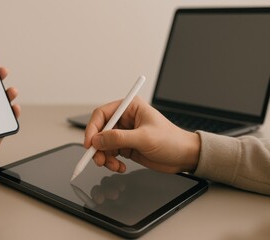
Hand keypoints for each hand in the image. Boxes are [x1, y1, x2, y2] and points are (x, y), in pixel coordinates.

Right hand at [84, 96, 199, 173]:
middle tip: (99, 160)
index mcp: (130, 107)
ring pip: (103, 145)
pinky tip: (120, 167)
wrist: (184, 157)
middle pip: (100, 131)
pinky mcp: (126, 146)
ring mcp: (125, 134)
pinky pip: (110, 154)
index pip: (102, 114)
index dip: (92, 128)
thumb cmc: (172, 141)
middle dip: (97, 147)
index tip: (90, 143)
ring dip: (105, 157)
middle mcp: (125, 119)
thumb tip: (97, 140)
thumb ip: (119, 138)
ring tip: (114, 166)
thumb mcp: (145, 138)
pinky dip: (112, 162)